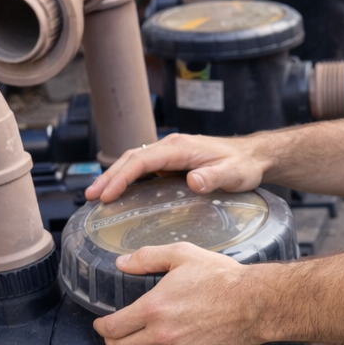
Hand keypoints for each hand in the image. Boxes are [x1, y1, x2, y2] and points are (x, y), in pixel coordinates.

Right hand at [85, 132, 267, 202]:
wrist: (252, 157)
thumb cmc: (243, 165)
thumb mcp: (232, 174)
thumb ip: (213, 178)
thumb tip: (192, 181)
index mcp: (179, 147)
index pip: (142, 160)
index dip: (122, 176)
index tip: (108, 193)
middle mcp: (170, 147)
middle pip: (131, 159)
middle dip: (109, 176)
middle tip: (91, 197)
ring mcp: (169, 155)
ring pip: (134, 163)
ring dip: (114, 177)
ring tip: (96, 196)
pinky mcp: (171, 163)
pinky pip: (143, 169)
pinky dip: (127, 179)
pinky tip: (118, 193)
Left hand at [92, 242, 262, 344]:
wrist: (256, 303)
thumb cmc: (223, 279)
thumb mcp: (183, 255)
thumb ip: (149, 257)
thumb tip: (122, 262)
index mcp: (154, 308)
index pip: (113, 327)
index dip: (102, 327)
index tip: (103, 325)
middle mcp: (162, 335)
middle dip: (113, 343)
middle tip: (116, 337)